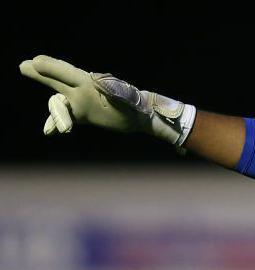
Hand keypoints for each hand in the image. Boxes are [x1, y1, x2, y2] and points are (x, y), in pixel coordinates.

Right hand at [19, 55, 195, 150]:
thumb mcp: (126, 98)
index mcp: (91, 82)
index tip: (35, 63)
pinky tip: (49, 131)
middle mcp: (82, 89)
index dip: (50, 67)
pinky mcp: (81, 113)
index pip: (67, 72)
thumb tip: (96, 80)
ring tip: (58, 130)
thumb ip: (111, 90)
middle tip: (24, 66)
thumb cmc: (134, 105)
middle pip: (56, 80)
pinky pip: (64, 117)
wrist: (140, 115)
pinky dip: (56, 123)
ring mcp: (79, 101)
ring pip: (59, 103)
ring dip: (56, 114)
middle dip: (41, 73)